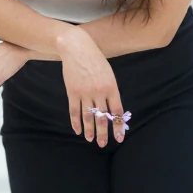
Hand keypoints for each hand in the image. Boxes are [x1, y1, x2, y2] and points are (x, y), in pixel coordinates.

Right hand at [58, 27, 123, 146]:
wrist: (77, 48)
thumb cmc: (96, 60)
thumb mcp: (108, 74)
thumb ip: (111, 92)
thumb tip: (113, 110)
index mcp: (111, 87)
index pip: (117, 112)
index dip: (118, 126)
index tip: (119, 137)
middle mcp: (99, 92)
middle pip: (102, 117)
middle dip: (103, 133)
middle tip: (103, 144)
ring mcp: (85, 93)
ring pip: (88, 116)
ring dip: (89, 130)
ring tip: (90, 139)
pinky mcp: (72, 92)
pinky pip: (74, 111)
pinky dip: (75, 122)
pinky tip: (77, 130)